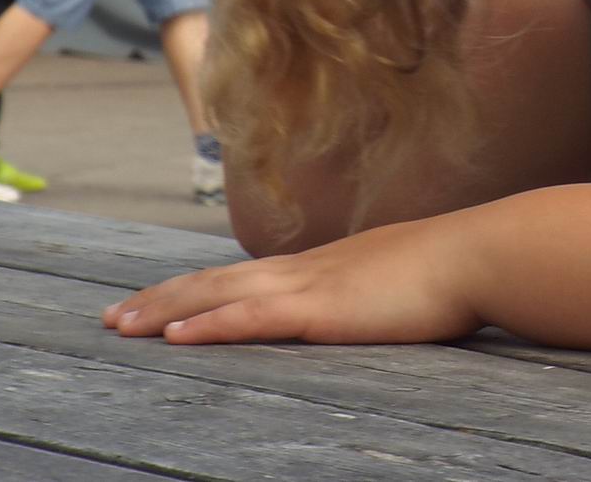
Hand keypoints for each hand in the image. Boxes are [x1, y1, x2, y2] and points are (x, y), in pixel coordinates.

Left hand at [102, 214, 481, 345]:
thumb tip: (380, 302)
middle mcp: (306, 268)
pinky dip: (208, 324)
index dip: (199, 288)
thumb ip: (380, 291)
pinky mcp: (320, 309)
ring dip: (166, 309)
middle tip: (114, 316)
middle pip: (217, 280)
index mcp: (325, 265)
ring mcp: (310, 285)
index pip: (246, 275)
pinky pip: (251, 317)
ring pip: (219, 295)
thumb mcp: (404, 281)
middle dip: (163, 297)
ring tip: (121, 325)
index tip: (162, 300)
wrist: (476, 255)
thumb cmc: (455, 272)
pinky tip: (175, 335)